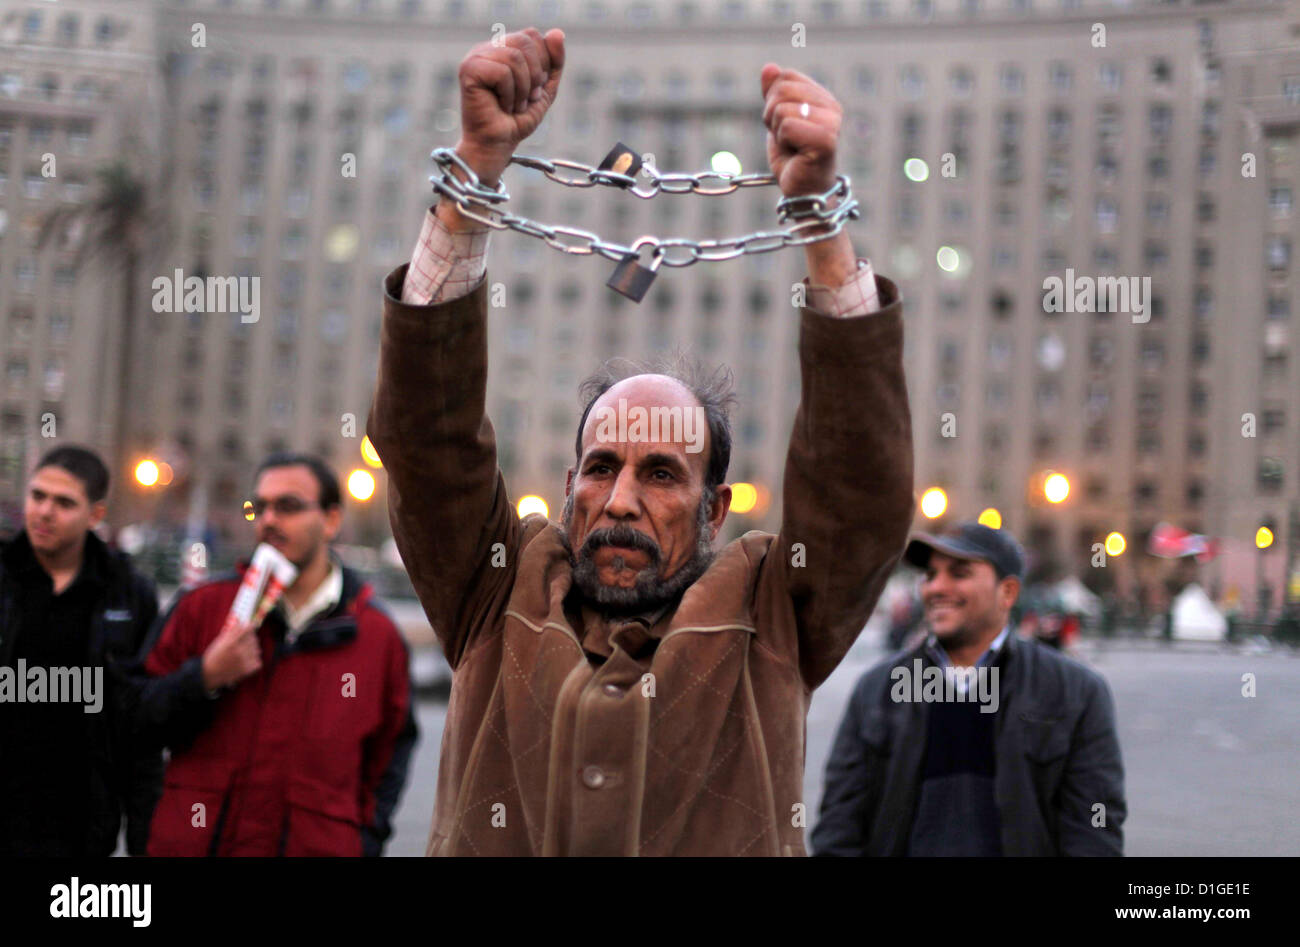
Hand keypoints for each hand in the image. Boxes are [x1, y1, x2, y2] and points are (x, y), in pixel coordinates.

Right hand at [200, 620, 261, 691]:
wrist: (208, 674)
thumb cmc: (213, 656)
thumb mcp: (220, 641)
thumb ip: (232, 631)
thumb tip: (242, 621)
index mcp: (231, 642)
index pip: (248, 629)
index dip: (250, 627)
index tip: (251, 627)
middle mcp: (239, 651)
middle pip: (254, 639)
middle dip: (250, 639)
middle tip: (244, 642)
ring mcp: (244, 661)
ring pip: (257, 650)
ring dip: (252, 650)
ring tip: (244, 653)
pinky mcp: (247, 670)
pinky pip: (258, 661)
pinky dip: (253, 661)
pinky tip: (246, 661)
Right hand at [453, 27, 565, 187]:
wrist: (497, 145)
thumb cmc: (516, 120)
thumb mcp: (545, 89)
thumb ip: (554, 62)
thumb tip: (557, 32)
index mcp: (503, 48)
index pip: (532, 35)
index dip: (543, 63)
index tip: (534, 90)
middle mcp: (487, 48)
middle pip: (525, 41)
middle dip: (535, 75)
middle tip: (527, 98)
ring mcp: (475, 57)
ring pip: (514, 57)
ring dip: (522, 89)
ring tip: (514, 105)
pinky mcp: (468, 70)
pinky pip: (502, 72)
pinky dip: (509, 94)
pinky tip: (501, 106)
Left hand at [760, 64, 842, 197]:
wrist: (804, 192)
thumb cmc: (793, 159)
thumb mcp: (777, 120)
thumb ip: (773, 93)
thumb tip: (769, 67)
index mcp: (823, 98)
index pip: (785, 77)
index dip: (772, 100)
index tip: (783, 123)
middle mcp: (832, 106)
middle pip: (781, 90)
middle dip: (771, 116)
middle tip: (786, 138)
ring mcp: (831, 122)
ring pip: (781, 109)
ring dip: (777, 132)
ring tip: (792, 147)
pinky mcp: (826, 139)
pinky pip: (787, 126)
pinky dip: (783, 143)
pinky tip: (796, 154)